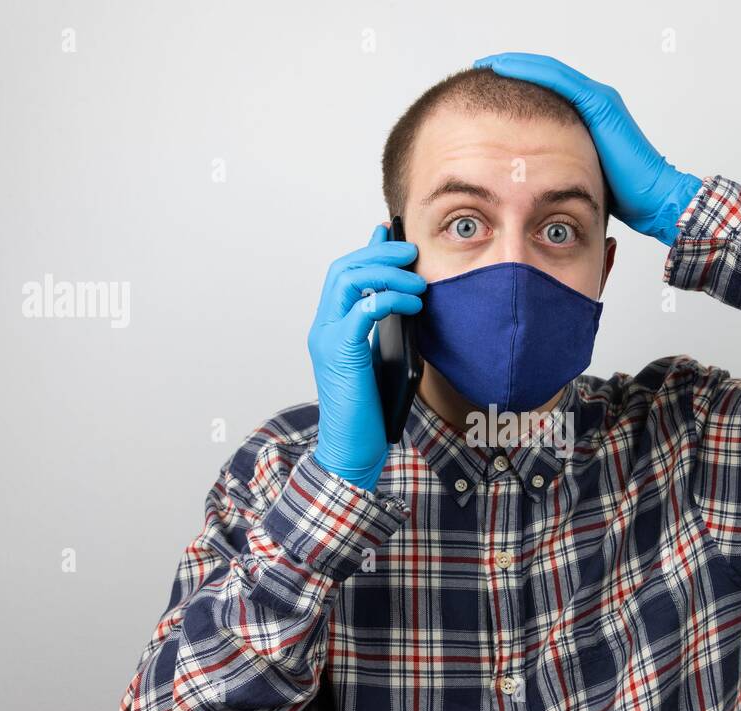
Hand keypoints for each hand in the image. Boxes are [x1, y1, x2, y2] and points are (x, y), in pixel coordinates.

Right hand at [308, 224, 424, 490]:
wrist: (352, 449)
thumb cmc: (370, 411)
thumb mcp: (382, 360)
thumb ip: (385, 331)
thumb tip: (407, 301)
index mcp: (332, 328)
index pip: (344, 275)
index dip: (367, 250)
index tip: (389, 232)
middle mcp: (323, 327)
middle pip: (343, 269)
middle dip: (378, 253)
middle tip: (410, 251)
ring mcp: (327, 338)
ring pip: (347, 281)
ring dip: (384, 272)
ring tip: (417, 279)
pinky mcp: (340, 353)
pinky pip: (360, 310)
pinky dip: (387, 299)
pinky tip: (412, 304)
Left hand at [472, 51, 701, 244]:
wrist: (653, 201)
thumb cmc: (623, 196)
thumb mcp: (578, 176)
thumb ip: (560, 166)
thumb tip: (527, 179)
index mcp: (589, 117)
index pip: (547, 91)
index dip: (518, 84)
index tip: (488, 90)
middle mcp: (594, 102)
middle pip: (546, 77)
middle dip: (513, 70)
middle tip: (483, 68)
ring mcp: (599, 100)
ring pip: (549, 72)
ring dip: (517, 65)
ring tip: (489, 64)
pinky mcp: (601, 105)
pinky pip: (559, 81)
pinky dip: (531, 71)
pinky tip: (506, 69)